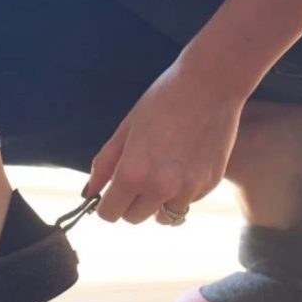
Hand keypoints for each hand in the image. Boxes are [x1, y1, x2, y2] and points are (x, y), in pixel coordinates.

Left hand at [84, 56, 247, 224]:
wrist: (211, 84)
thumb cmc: (163, 100)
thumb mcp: (125, 129)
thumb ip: (104, 164)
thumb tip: (90, 193)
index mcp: (133, 174)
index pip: (110, 213)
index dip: (106, 204)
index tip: (111, 193)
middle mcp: (161, 188)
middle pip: (134, 218)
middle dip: (129, 203)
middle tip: (136, 177)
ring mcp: (188, 189)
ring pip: (163, 217)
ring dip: (156, 203)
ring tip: (161, 174)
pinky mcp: (210, 185)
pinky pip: (187, 202)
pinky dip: (181, 193)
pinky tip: (183, 163)